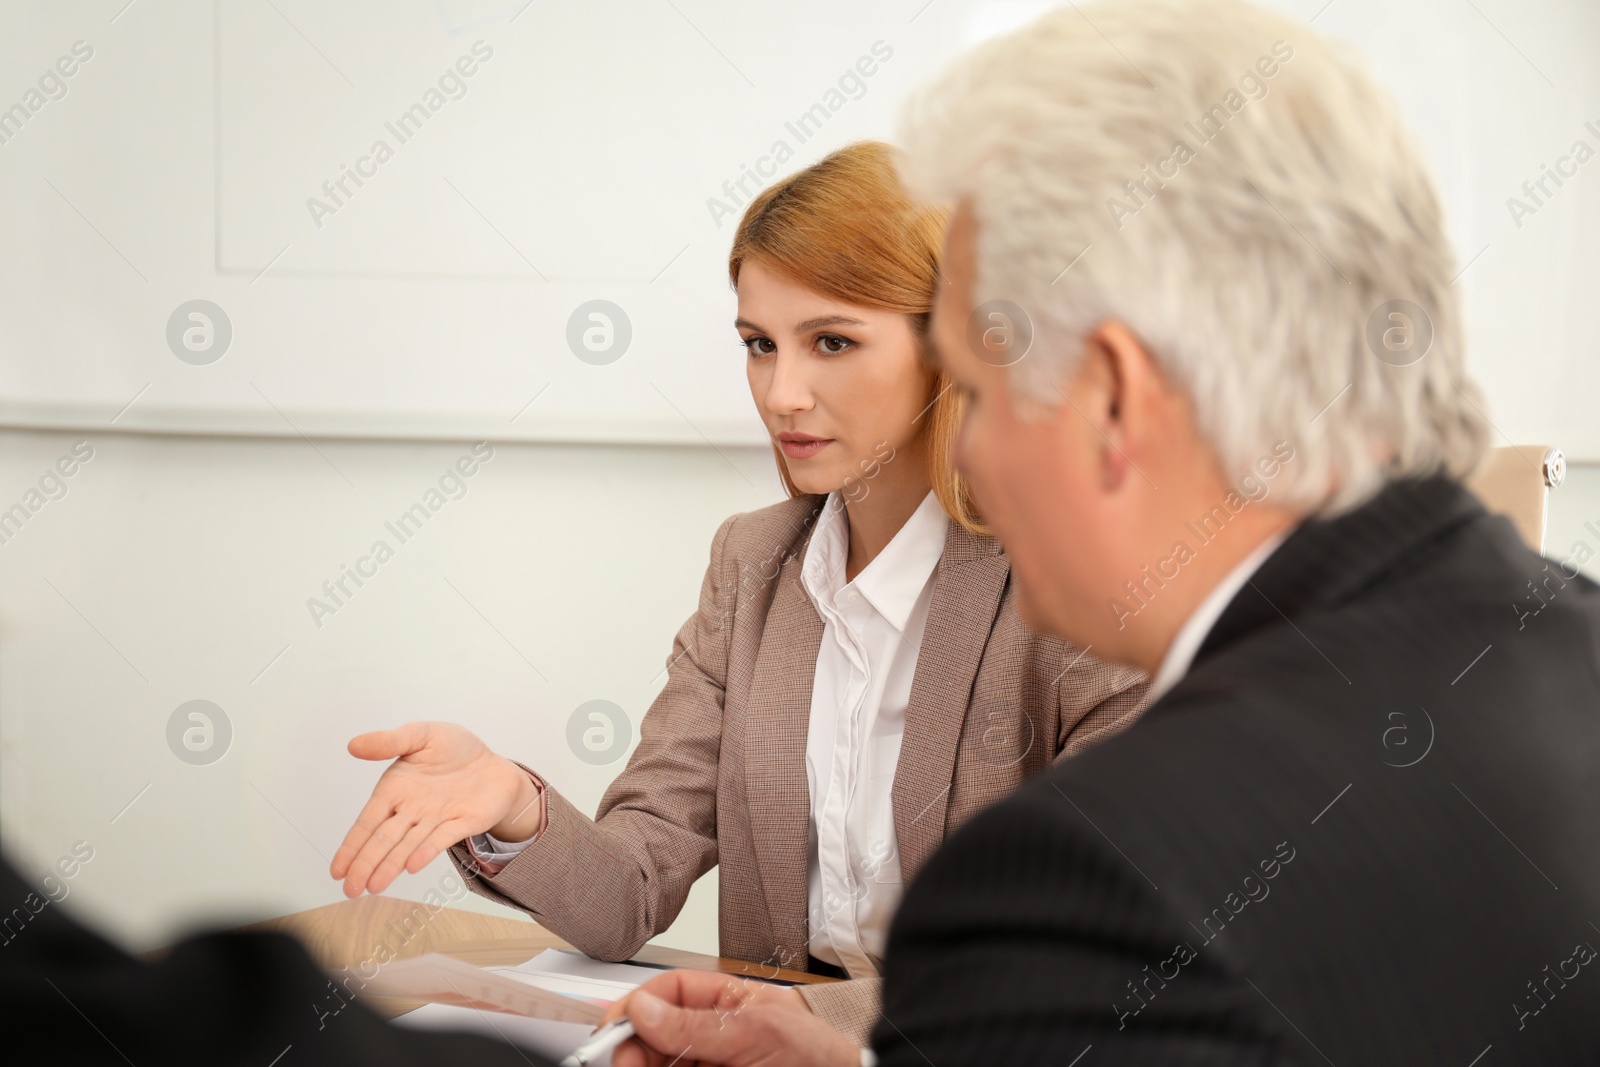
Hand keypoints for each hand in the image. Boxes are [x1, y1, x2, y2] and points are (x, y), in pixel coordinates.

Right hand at [329, 722, 542, 896]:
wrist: (494, 763)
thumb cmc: (455, 749)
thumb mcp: (422, 735)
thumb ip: (390, 741)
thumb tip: (354, 745)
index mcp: (396, 790)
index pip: (367, 822)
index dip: (351, 846)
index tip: (336, 871)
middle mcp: (412, 811)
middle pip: (383, 840)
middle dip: (365, 864)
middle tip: (350, 889)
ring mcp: (436, 820)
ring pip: (408, 846)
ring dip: (390, 865)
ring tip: (373, 886)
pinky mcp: (462, 824)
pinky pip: (442, 838)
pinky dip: (427, 851)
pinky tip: (412, 866)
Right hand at [604, 970, 858, 1066]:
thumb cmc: (818, 1057)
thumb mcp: (756, 1033)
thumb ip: (699, 1023)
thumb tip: (645, 1009)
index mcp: (725, 1002)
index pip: (667, 992)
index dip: (636, 1006)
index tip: (613, 1027)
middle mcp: (712, 1035)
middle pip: (652, 1036)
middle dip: (633, 1047)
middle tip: (625, 1063)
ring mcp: (710, 1064)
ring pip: (659, 1063)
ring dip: (644, 1064)